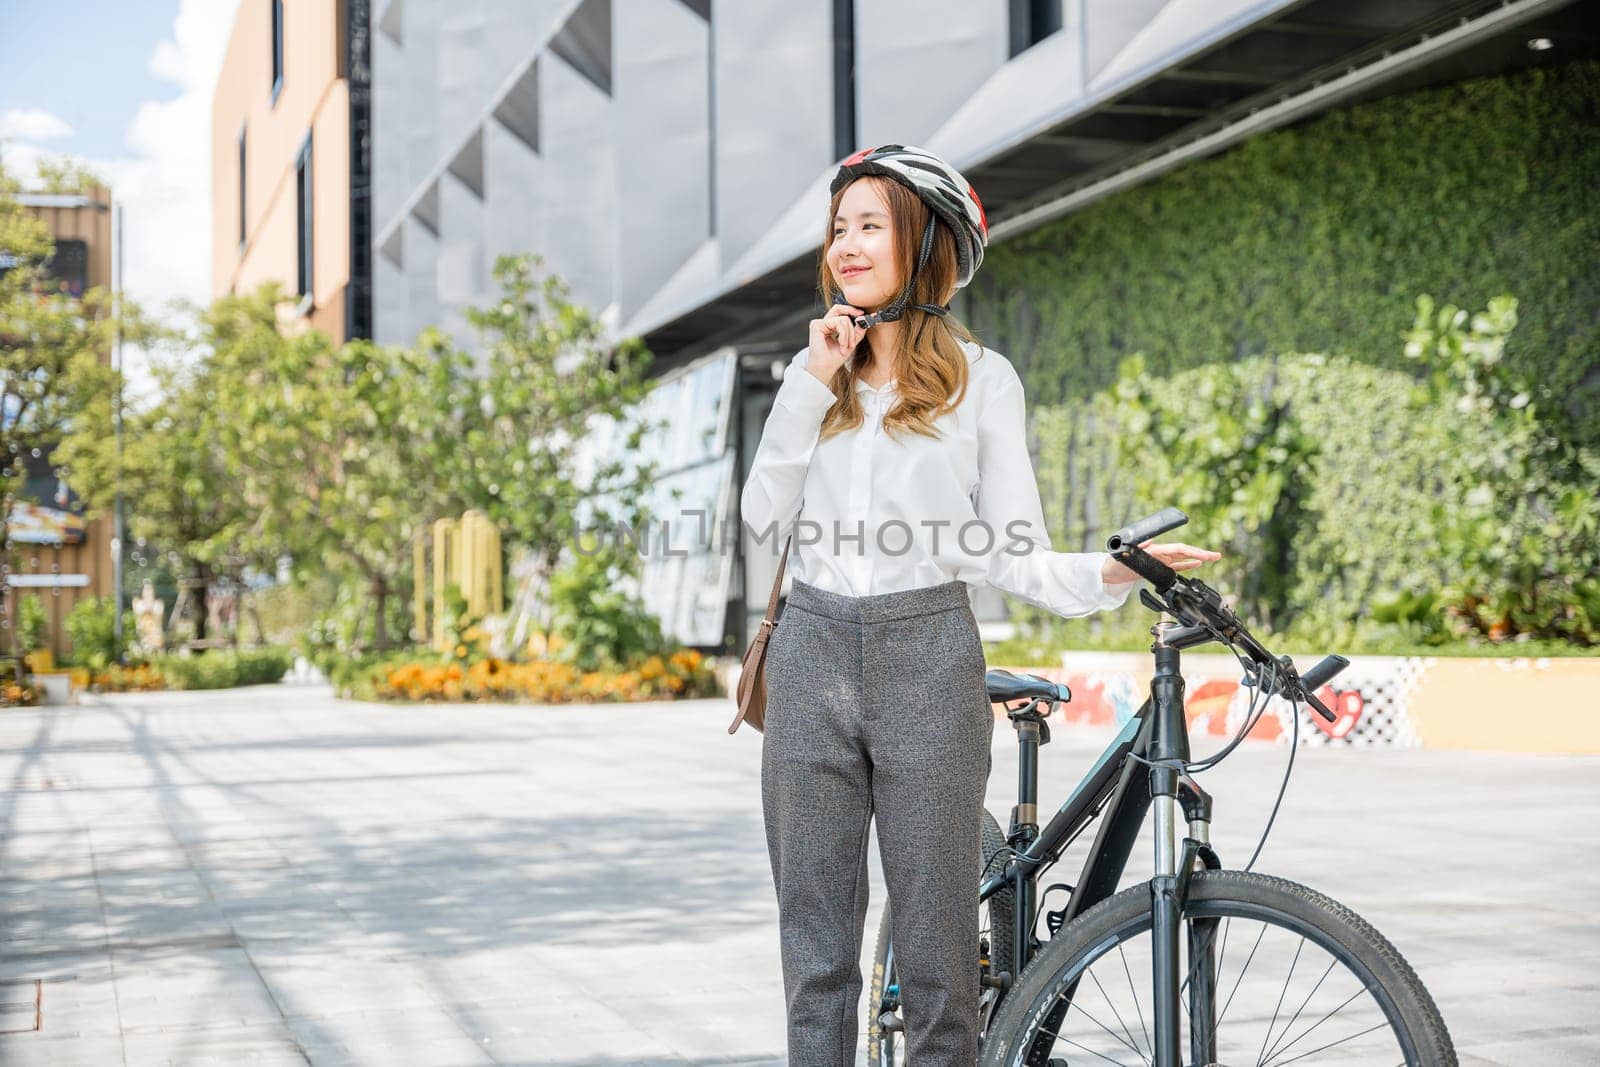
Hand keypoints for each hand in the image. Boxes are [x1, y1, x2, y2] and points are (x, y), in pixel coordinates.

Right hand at [806, 304, 866, 381]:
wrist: (825, 369)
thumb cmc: (834, 359)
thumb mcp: (850, 342)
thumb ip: (857, 330)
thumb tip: (866, 318)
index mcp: (829, 326)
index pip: (841, 312)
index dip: (852, 310)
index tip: (864, 315)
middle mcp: (823, 323)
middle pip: (840, 309)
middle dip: (853, 317)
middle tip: (860, 325)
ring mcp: (819, 323)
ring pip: (843, 319)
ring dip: (849, 334)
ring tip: (846, 347)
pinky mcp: (817, 325)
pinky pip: (838, 323)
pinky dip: (844, 334)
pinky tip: (841, 345)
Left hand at [1101, 540, 1221, 585]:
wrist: (1107, 571)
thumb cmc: (1114, 561)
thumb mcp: (1125, 554)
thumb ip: (1138, 547)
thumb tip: (1151, 540)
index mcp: (1155, 550)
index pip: (1179, 550)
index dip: (1193, 552)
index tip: (1205, 555)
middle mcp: (1160, 553)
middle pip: (1185, 552)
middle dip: (1202, 554)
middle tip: (1217, 556)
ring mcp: (1160, 561)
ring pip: (1183, 558)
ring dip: (1197, 558)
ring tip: (1213, 558)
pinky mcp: (1157, 568)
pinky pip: (1176, 566)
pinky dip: (1187, 565)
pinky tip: (1197, 565)